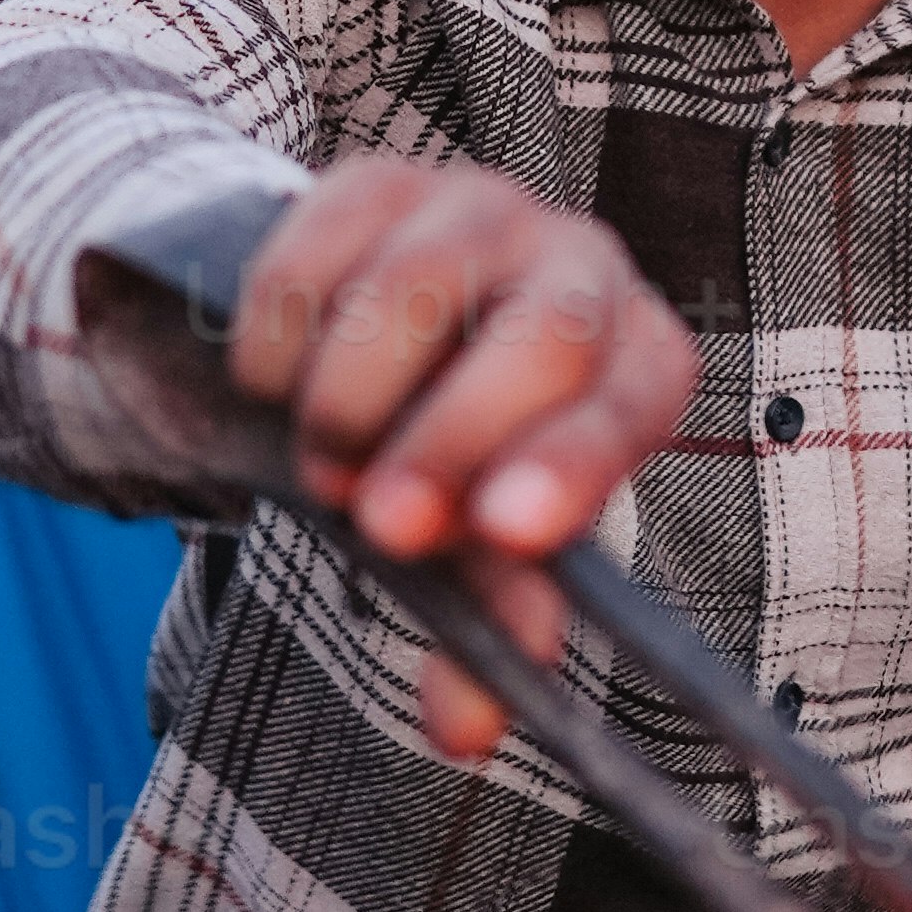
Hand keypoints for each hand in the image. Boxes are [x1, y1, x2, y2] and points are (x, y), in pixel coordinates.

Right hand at [225, 161, 699, 761]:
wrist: (372, 343)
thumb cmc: (460, 458)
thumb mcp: (482, 542)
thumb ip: (484, 624)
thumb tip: (466, 732)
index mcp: (638, 361)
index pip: (630, 401)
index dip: (572, 461)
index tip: (499, 527)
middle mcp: (580, 265)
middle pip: (541, 334)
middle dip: (449, 438)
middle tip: (373, 522)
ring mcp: (476, 207)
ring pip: (415, 288)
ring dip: (351, 397)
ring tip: (323, 463)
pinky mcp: (371, 179)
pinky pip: (312, 253)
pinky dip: (278, 339)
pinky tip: (274, 385)